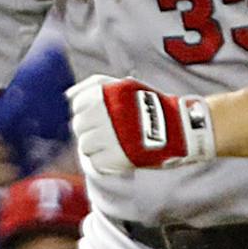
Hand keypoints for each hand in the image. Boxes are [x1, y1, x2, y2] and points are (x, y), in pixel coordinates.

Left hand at [68, 74, 215, 174]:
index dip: (86, 112)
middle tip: (106, 133)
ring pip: (85, 145)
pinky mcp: (118, 157)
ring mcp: (111, 136)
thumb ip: (93, 86)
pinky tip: (117, 155)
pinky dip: (104, 162)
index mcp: (107, 94)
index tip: (99, 117)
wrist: (179, 127)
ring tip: (112, 144)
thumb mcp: (124, 86)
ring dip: (95, 147)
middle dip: (89, 130)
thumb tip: (67, 95)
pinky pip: (96, 162)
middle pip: (78, 126)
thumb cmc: (149, 106)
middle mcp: (107, 113)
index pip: (77, 105)